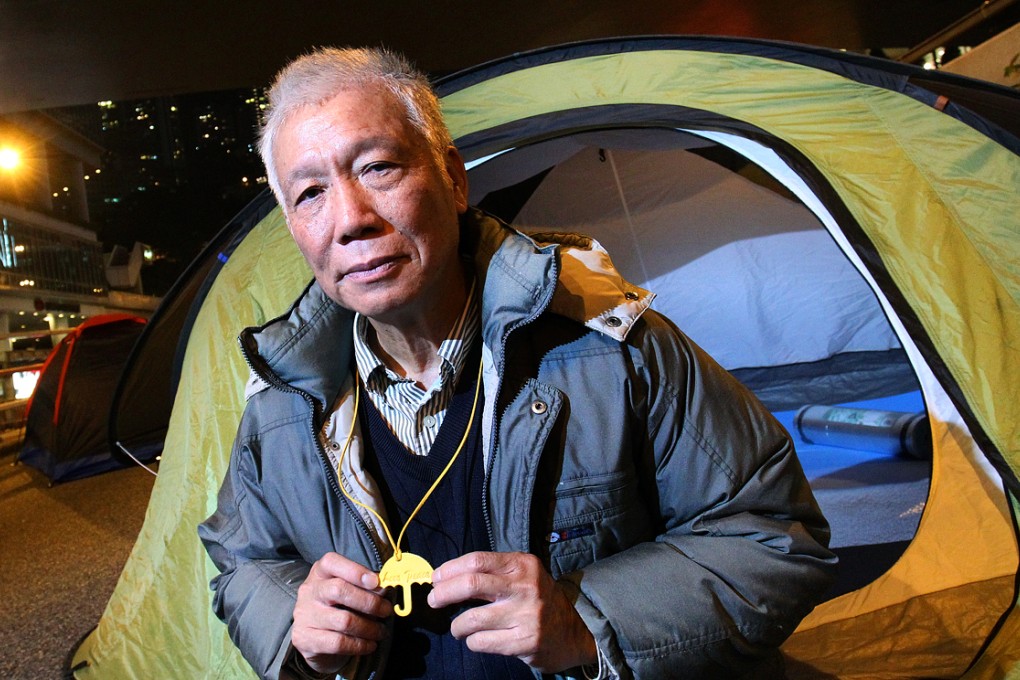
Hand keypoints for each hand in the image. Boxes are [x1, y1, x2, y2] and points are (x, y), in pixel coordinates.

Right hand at [291, 552, 392, 674]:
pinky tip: (370, 645)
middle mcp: (309, 591)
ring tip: (381, 631)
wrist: (314, 641)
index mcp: (320, 573)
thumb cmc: (337, 609)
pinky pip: (338, 643)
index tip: (376, 581)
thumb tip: (384, 590)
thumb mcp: (349, 592)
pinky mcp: (305, 639)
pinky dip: (360, 645)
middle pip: (339, 590)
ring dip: (369, 628)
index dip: (355, 570)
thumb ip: (364, 588)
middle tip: (386, 610)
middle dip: (369, 601)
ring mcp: (305, 615)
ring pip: (343, 620)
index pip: (331, 562)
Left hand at [427, 551, 597, 672]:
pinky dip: (472, 641)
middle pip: (471, 584)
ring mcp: (526, 616)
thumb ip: (493, 572)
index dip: (450, 569)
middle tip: (434, 600)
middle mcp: (525, 587)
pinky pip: (482, 642)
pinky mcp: (524, 642)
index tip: (437, 578)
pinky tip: (477, 639)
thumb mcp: (523, 575)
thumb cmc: (538, 600)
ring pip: (472, 619)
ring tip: (458, 627)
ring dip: (456, 625)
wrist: (574, 631)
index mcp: (523, 565)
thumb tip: (447, 577)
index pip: (477, 560)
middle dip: (444, 593)